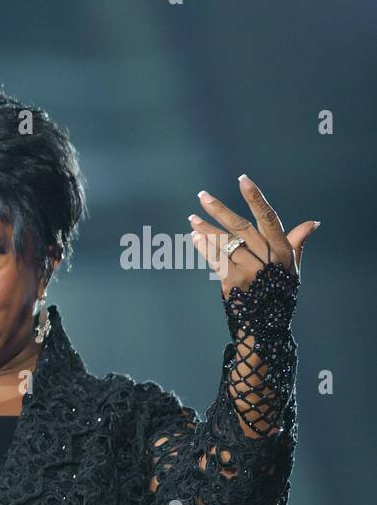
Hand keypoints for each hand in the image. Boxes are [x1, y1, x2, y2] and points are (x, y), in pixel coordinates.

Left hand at [187, 175, 319, 295]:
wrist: (266, 325)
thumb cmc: (279, 292)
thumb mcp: (291, 268)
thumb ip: (296, 243)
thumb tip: (312, 223)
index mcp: (282, 250)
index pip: (269, 218)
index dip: (256, 198)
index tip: (243, 180)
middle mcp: (266, 258)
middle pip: (240, 227)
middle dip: (219, 210)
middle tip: (202, 196)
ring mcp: (248, 270)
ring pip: (223, 243)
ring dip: (206, 230)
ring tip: (192, 219)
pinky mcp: (232, 282)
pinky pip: (215, 259)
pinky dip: (204, 247)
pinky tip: (194, 237)